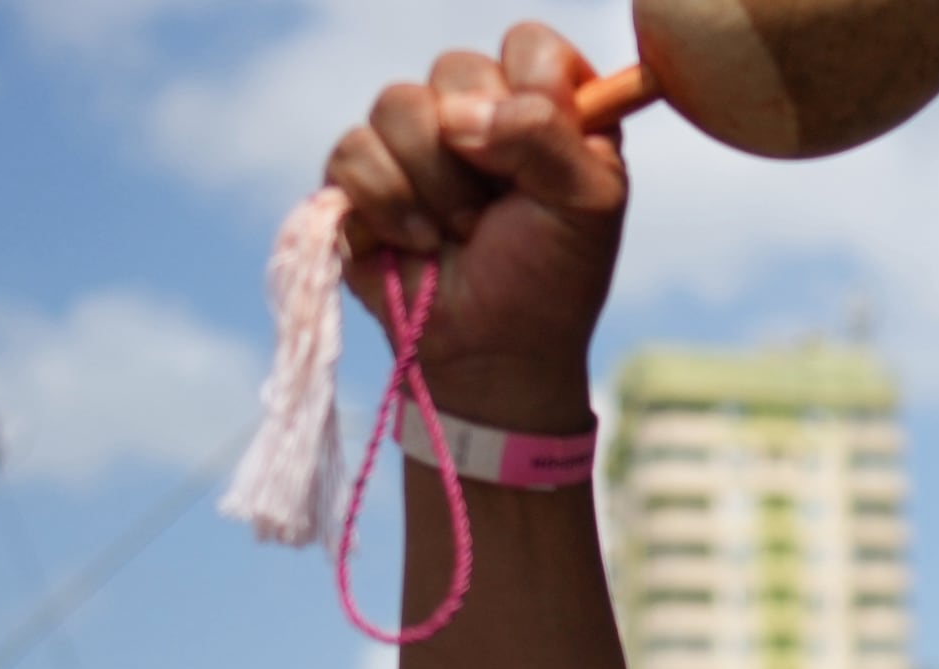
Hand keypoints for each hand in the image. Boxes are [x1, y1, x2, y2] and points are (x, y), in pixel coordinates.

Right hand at [324, 25, 628, 434]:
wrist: (493, 351)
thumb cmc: (550, 279)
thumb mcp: (586, 206)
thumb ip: (548, 136)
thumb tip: (466, 114)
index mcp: (547, 108)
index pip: (530, 46)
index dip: (531, 92)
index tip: (542, 158)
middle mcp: (479, 111)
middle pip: (455, 67)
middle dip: (479, 154)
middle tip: (497, 212)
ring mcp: (415, 139)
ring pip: (397, 104)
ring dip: (433, 184)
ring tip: (458, 233)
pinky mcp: (360, 174)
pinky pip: (352, 150)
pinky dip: (388, 204)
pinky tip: (416, 242)